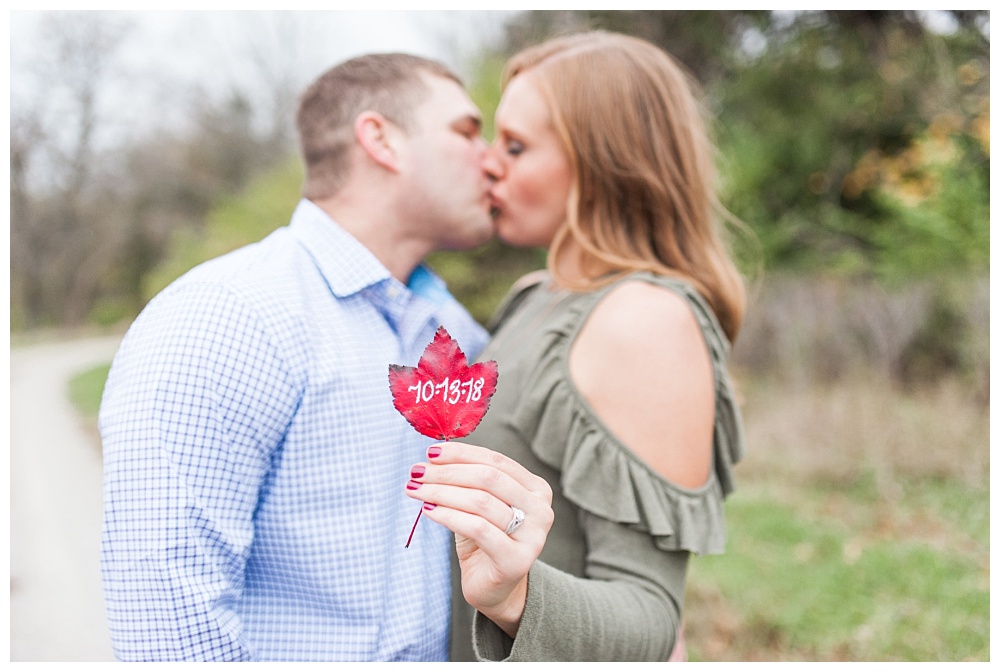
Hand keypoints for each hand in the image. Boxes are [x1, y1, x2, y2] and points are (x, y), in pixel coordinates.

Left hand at [405, 441, 552, 636]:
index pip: (496, 461)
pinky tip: (428, 511)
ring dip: (441, 492)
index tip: (430, 452)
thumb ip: (467, 479)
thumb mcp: (478, 504)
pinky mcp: (517, 560)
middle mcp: (541, 509)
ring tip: (415, 490)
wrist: (495, 589)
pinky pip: (477, 528)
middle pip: (488, 478)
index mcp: (535, 489)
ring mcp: (533, 536)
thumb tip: (433, 455)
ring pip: (480, 501)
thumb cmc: (485, 540)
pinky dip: (448, 516)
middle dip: (447, 472)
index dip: (461, 454)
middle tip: (417, 472)